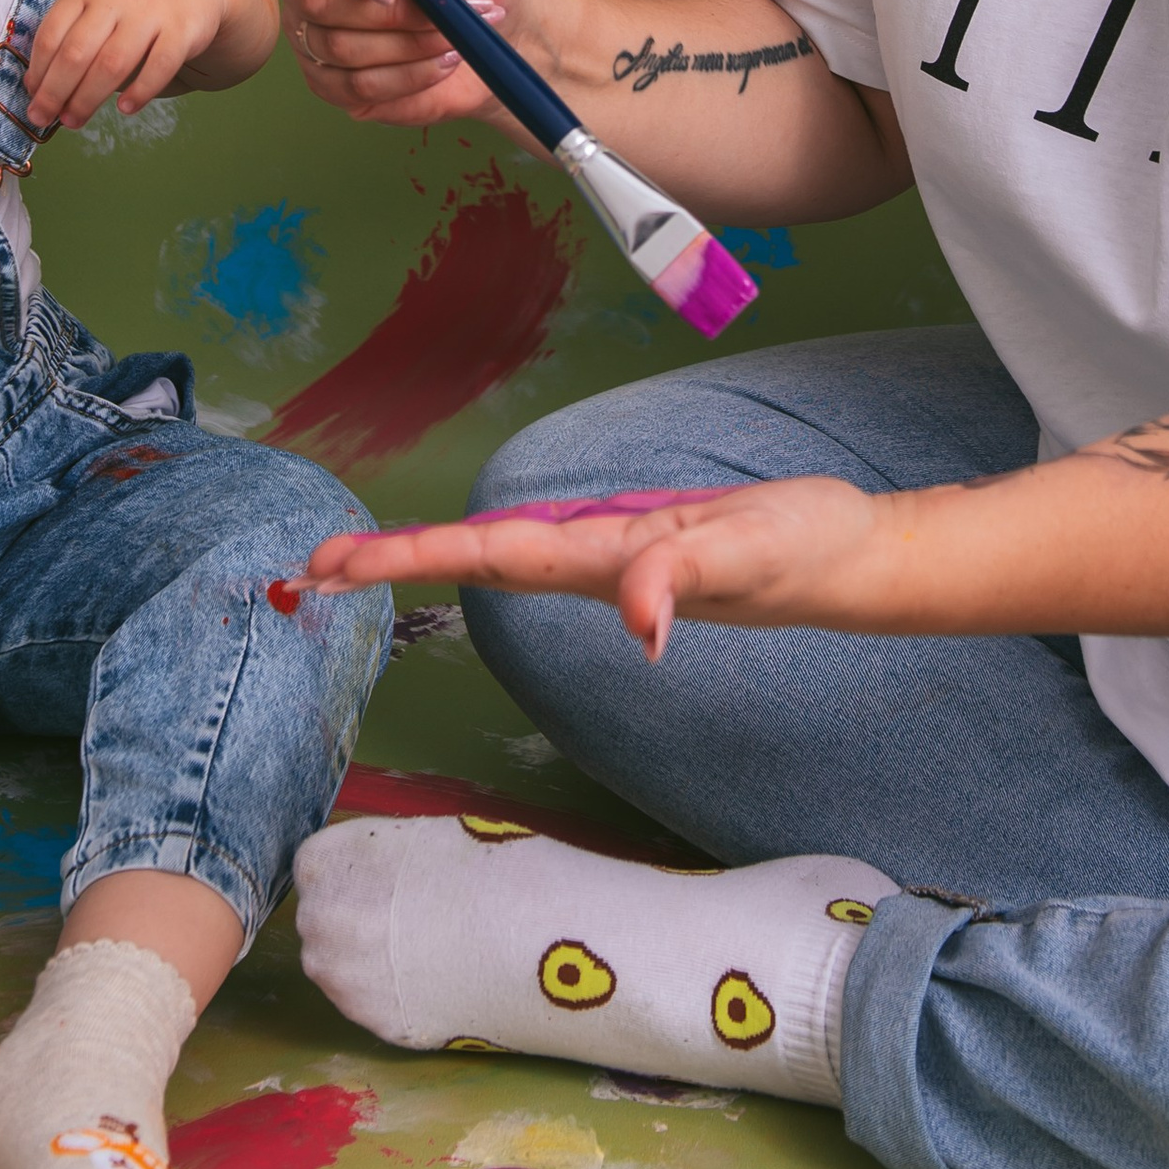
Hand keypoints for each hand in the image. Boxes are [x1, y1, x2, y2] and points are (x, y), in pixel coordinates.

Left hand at [25, 0, 253, 129]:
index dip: (38, 71)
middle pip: (77, 53)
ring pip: (112, 63)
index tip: (32, 96)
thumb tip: (39, 85)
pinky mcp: (181, 29)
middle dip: (55, 92)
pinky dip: (140, 91)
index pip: (52, 34)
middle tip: (43, 117)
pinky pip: (158, 67)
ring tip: (74, 120)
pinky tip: (125, 108)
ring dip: (88, 99)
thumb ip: (69, 32)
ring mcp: (150, 13)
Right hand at [268, 0, 537, 128]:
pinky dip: (410, 76)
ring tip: (453, 34)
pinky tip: (439, 61)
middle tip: (446, 5)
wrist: (500, 33)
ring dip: (411, 43)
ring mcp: (311, 31)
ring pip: (340, 47)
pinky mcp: (330, 80)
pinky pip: (356, 87)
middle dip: (393, 9)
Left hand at [297, 472, 890, 658]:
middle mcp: (598, 565)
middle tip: (311, 569)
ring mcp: (616, 557)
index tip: (338, 566)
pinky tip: (470, 550)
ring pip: (505, 555)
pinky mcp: (639, 542)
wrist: (857, 557)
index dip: (411, 558)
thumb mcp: (749, 552)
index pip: (490, 556)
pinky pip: (546, 544)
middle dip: (395, 563)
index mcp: (607, 562)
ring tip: (361, 561)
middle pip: (480, 561)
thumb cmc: (805, 550)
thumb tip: (636, 625)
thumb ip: (687, 578)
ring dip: (432, 557)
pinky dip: (492, 544)